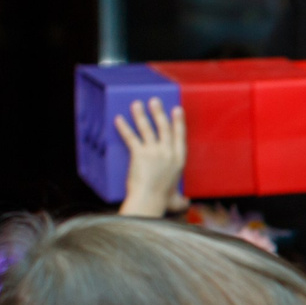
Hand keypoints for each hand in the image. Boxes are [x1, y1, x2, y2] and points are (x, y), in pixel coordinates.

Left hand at [114, 98, 189, 217]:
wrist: (149, 202)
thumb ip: (181, 200)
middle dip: (159, 112)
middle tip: (155, 101)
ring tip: (137, 104)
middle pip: (164, 128)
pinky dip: (124, 127)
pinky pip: (131, 137)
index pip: (180, 136)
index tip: (177, 110)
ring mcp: (154, 152)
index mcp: (178, 161)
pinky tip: (118, 119)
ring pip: (147, 128)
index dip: (178, 122)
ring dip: (141, 114)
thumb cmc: (161, 202)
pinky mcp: (140, 154)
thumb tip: (186, 203)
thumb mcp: (176, 201)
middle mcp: (168, 153)